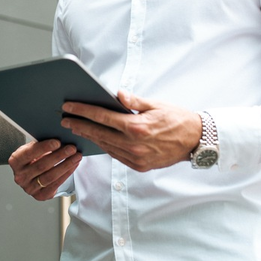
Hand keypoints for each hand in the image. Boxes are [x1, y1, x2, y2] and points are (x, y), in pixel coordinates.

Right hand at [9, 140, 81, 200]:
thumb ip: (41, 144)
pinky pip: (56, 185)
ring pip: (50, 176)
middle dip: (59, 156)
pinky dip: (66, 174)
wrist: (31, 175)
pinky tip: (73, 165)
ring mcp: (29, 188)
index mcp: (15, 161)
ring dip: (66, 165)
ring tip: (76, 156)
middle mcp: (20, 176)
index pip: (29, 153)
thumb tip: (59, 137)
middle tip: (71, 148)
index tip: (57, 142)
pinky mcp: (40, 195)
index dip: (44, 147)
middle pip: (42, 165)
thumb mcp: (32, 149)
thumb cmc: (33, 158)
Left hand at [60, 91, 200, 171]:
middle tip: (64, 119)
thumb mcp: (156, 104)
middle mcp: (134, 145)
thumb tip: (116, 94)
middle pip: (99, 134)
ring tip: (76, 128)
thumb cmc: (176, 119)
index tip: (68, 107)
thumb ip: (133, 101)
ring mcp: (136, 158)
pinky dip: (105, 146)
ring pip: (105, 146)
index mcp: (136, 127)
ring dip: (90, 137)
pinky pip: (116, 155)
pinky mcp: (139, 166)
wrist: (196, 141)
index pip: (102, 117)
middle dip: (79, 125)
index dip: (82, 111)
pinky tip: (97, 139)